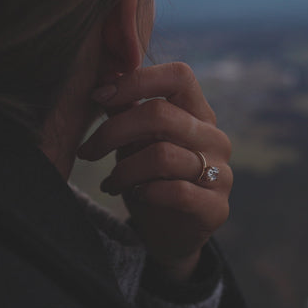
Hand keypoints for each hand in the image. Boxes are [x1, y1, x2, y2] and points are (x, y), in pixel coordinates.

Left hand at [78, 62, 231, 281]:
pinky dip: (145, 192)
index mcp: (198, 113)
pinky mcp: (215, 206)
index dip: (136, 80)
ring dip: (123, 170)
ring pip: (161, 156)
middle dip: (113, 132)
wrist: (173, 233)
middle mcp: (214, 137)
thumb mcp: (135, 140)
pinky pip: (175, 192)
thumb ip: (125, 108)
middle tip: (87, 151)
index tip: (99, 96)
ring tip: (110, 182)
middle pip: (160, 114)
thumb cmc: (152, 178)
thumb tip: (102, 74)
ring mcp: (220, 172)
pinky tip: (135, 196)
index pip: (178, 75)